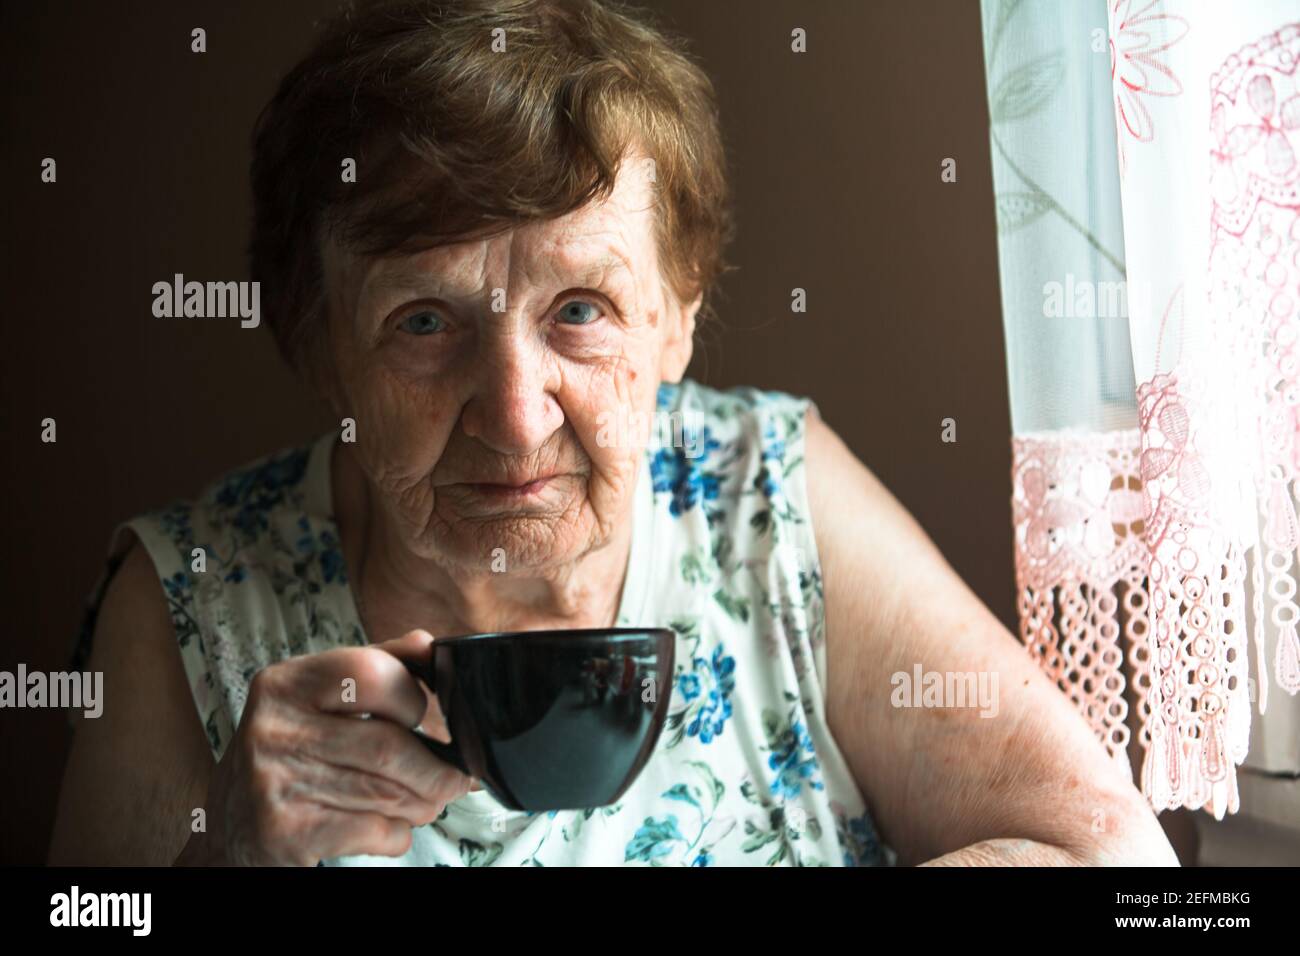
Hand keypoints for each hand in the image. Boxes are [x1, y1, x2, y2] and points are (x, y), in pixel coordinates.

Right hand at [180, 629, 471, 865]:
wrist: (230, 830)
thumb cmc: (288, 754)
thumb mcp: (316, 699)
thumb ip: (374, 665)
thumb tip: (426, 644)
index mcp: (286, 683)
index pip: (371, 672)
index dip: (412, 696)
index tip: (424, 717)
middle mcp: (274, 728)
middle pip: (387, 746)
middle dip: (435, 770)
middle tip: (453, 779)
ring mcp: (275, 782)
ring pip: (385, 793)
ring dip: (424, 802)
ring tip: (430, 802)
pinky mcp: (286, 832)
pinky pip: (372, 830)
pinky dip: (397, 833)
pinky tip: (391, 828)